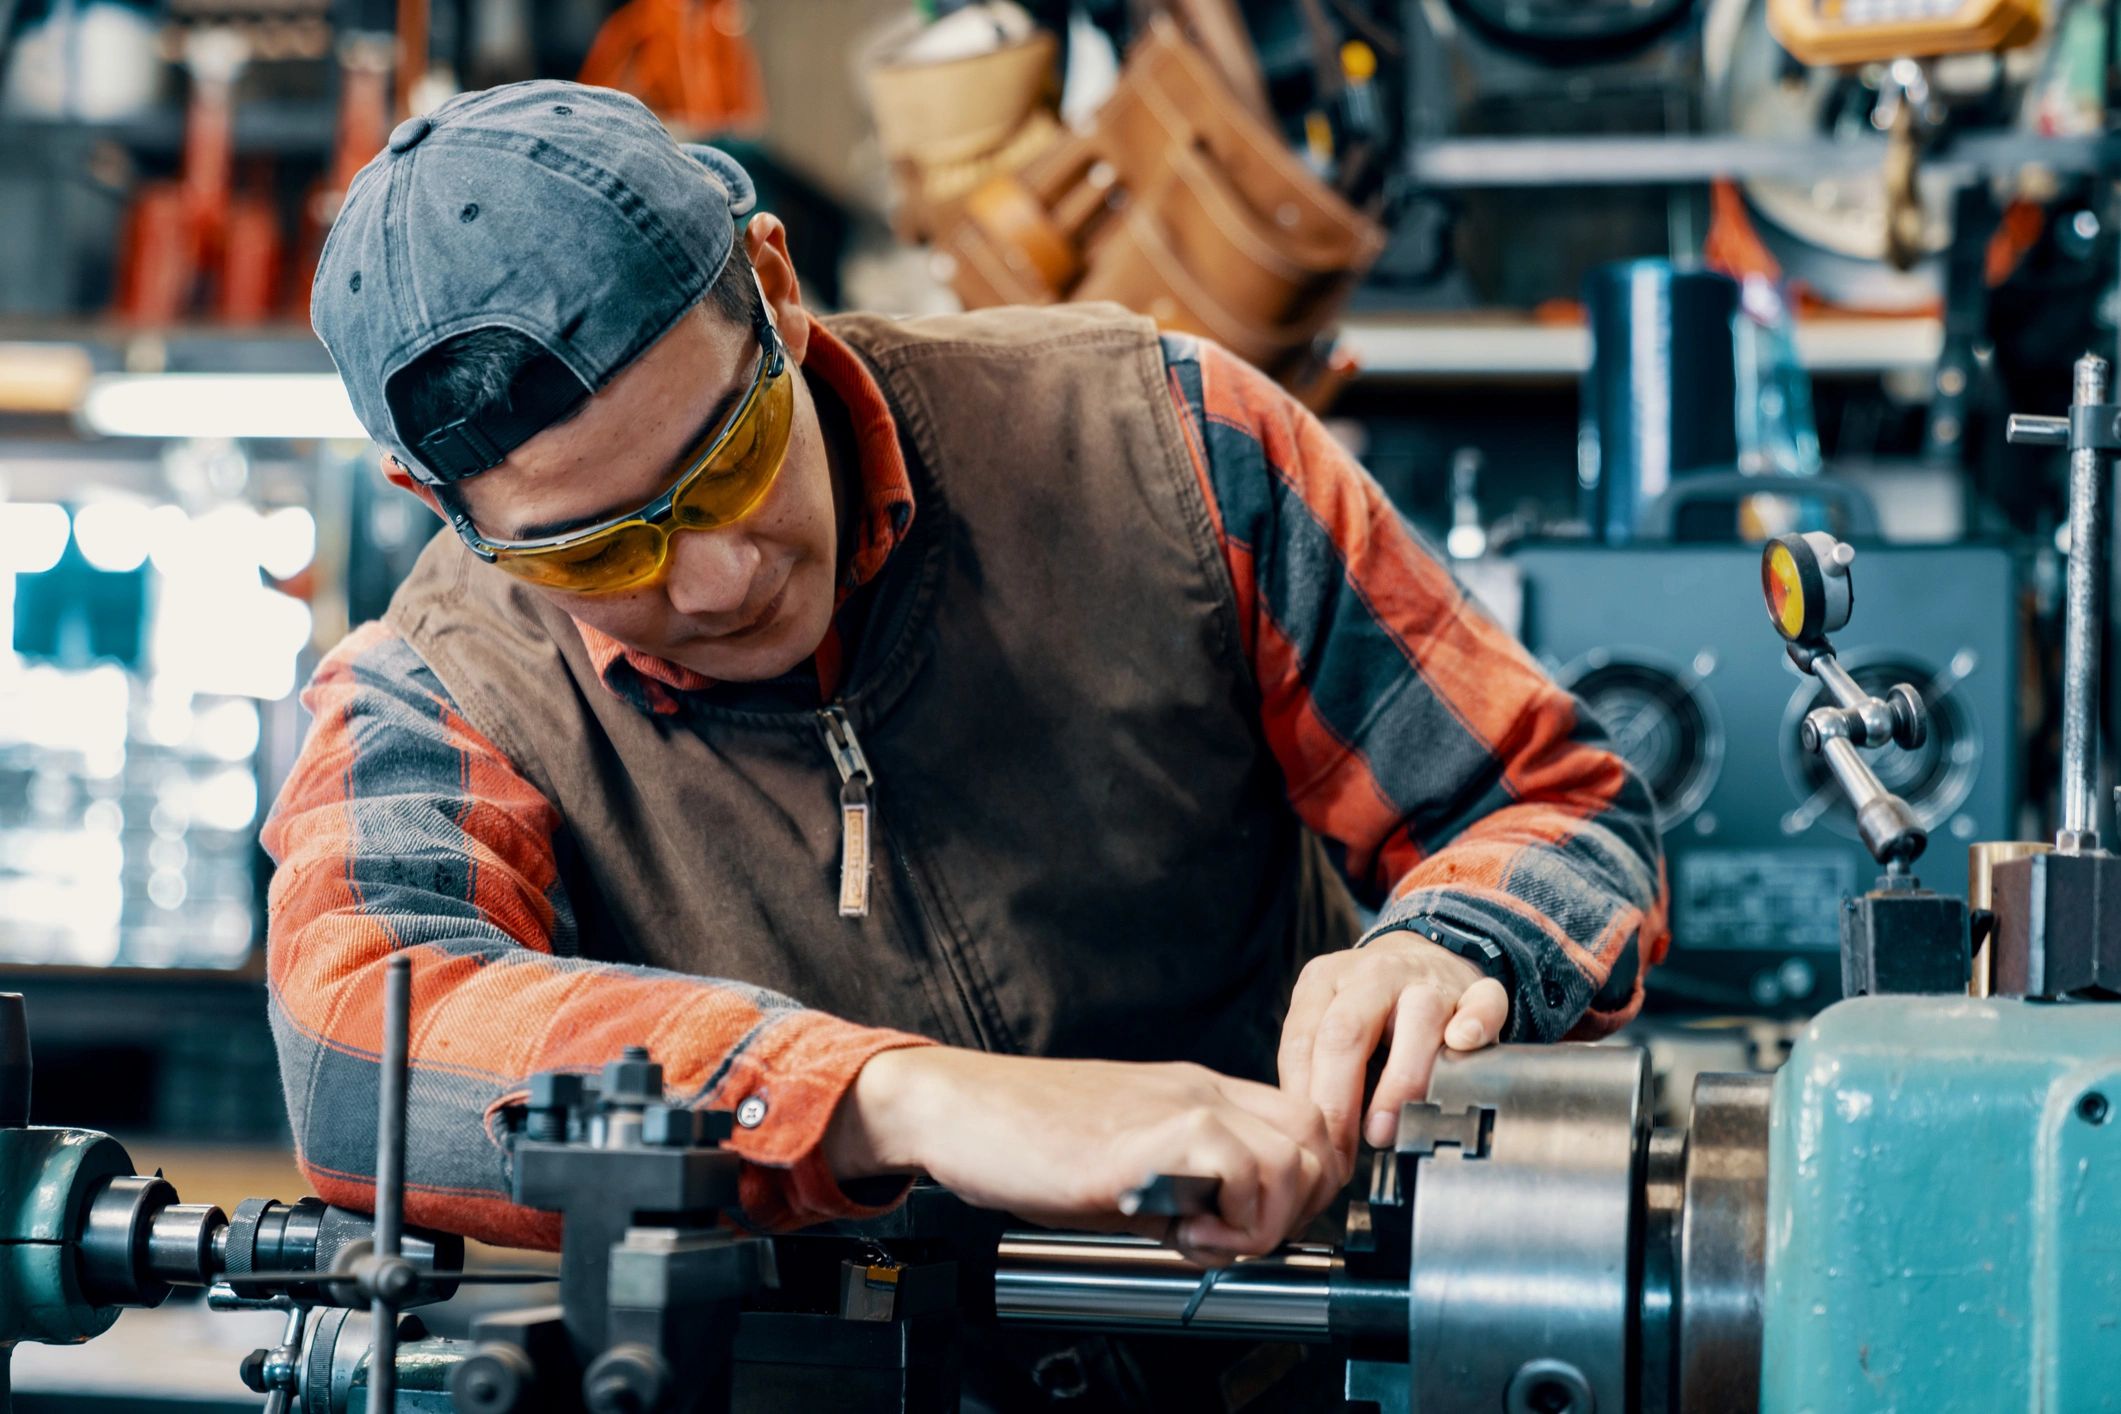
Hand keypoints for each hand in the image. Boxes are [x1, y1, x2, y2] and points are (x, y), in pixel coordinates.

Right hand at [823, 1048, 1338, 1260]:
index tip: (1262, 1228)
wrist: (957, 1110)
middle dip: (1299, 1208)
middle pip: (1319, 1138)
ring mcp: (1179, 1106)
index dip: (1306, 1187)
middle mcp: (1201, 1091)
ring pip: (1294, 1155)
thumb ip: (1179, 1191)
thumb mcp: (1123, 1164)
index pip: (1305, 1124)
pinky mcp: (1150, 1134)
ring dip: (1265, 1219)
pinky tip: (1180, 1234)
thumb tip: (1222, 1236)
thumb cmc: (1023, 1137)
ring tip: (1203, 1238)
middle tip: (1236, 1240)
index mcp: (1198, 1094)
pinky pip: (1239, 1166)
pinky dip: (1230, 1218)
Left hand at [1277, 932, 1509, 1166]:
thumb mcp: (1327, 1023)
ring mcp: (1428, 978)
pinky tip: (1463, 1043)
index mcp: (1325, 981)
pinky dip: (1477, 1022)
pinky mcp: (1476, 987)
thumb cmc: (1370, 1009)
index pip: (1302, 1043)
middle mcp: (1373, 974)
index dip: (1305, 1103)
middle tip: (1341, 1151)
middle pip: (1347, 1032)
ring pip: (1419, 1017)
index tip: (1313, 1151)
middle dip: (1339, 1101)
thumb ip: (1315, 1067)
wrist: (1422, 958)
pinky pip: (1484, 1001)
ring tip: (1387, 1129)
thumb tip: (1311, 1136)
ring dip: (1400, 1081)